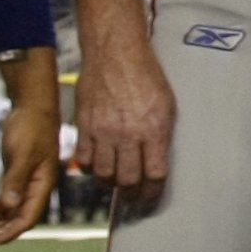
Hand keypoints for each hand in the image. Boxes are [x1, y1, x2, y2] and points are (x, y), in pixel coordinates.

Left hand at [0, 51, 63, 244]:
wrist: (33, 107)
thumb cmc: (32, 126)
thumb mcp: (23, 152)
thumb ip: (16, 179)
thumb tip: (9, 206)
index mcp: (42, 186)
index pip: (26, 219)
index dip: (7, 233)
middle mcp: (34, 190)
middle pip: (14, 221)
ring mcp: (24, 185)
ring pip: (5, 214)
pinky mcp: (14, 179)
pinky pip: (1, 203)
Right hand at [71, 32, 177, 211]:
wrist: (115, 53)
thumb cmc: (145, 75)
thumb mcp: (166, 105)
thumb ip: (161, 135)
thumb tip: (156, 162)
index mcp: (154, 129)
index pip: (155, 174)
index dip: (153, 192)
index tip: (150, 198)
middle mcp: (128, 134)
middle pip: (128, 180)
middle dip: (131, 194)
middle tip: (131, 195)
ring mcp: (103, 131)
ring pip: (103, 175)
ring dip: (109, 184)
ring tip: (114, 182)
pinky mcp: (84, 126)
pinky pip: (83, 160)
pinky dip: (89, 168)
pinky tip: (95, 165)